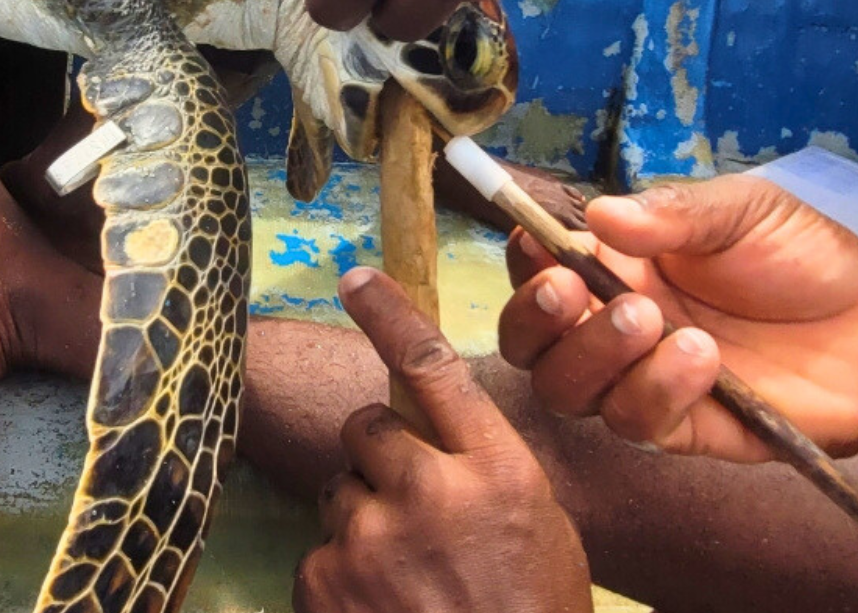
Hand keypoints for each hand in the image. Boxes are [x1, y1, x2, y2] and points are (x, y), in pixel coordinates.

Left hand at [293, 268, 591, 612]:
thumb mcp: (539, 530)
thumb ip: (485, 469)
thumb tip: (431, 430)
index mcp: (496, 471)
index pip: (432, 365)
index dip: (390, 313)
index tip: (355, 277)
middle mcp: (429, 492)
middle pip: (366, 425)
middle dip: (378, 455)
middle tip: (406, 505)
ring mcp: (371, 541)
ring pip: (340, 491)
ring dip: (360, 521)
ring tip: (402, 577)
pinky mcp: (325, 584)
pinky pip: (319, 552)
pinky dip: (340, 577)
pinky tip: (380, 609)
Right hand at [500, 176, 857, 460]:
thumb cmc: (800, 253)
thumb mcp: (737, 211)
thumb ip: (670, 215)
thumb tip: (599, 215)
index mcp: (613, 265)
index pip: (537, 269)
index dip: (524, 262)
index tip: (538, 245)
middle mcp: (611, 326)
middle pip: (531, 345)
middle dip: (535, 320)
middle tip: (570, 292)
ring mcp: (643, 380)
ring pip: (569, 392)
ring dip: (595, 354)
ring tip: (651, 319)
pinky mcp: (685, 428)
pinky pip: (636, 424)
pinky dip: (654, 390)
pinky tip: (702, 359)